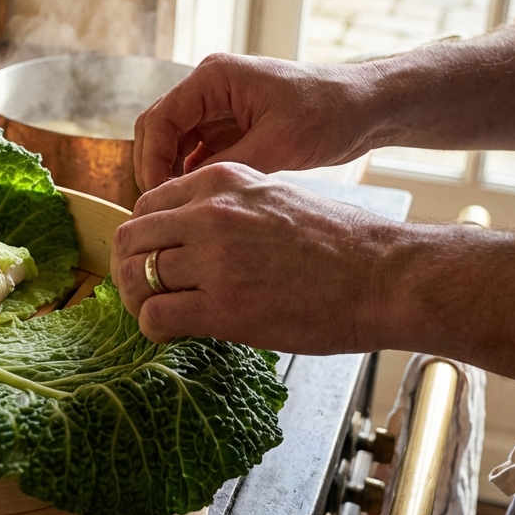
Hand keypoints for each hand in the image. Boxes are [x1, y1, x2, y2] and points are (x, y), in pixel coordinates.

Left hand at [110, 162, 397, 353]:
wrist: (385, 275)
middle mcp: (210, 213)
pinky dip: (153, 329)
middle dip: (129, 268)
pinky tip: (173, 333)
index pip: (147, 204)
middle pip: (131, 239)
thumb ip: (227, 206)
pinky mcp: (223, 307)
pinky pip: (155, 317)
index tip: (155, 259)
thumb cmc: (340, 243)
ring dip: (139, 302)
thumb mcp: (274, 197)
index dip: (145, 238)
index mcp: (222, 181)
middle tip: (144, 292)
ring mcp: (214, 260)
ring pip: (135, 278)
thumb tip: (189, 233)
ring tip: (159, 315)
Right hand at [134, 53, 377, 192]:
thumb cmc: (329, 112)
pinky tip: (196, 201)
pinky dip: (190, 175)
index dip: (151, 159)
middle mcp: (209, 88)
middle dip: (154, 167)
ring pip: (173, 142)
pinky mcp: (230, 127)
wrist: (366, 108)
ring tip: (176, 209)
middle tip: (161, 208)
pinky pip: (196, 152)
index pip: (160, 118)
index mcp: (214, 77)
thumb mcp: (279, 143)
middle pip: (158, 128)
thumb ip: (230, 164)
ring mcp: (218, 108)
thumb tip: (188, 194)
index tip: (158, 196)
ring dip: (170, 172)